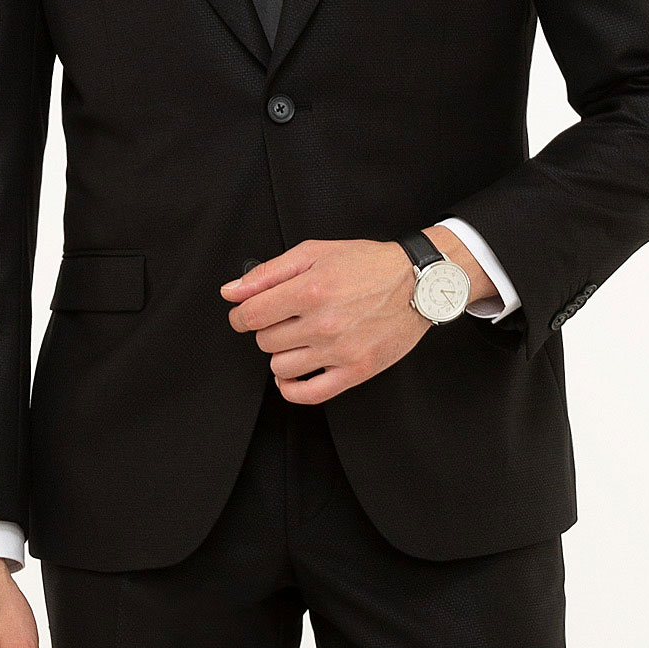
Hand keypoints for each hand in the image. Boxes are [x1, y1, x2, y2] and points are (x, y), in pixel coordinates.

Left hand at [220, 228, 494, 402]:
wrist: (418, 284)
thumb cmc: (368, 265)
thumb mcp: (315, 253)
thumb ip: (268, 273)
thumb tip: (230, 292)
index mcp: (310, 289)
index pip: (250, 315)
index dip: (241, 315)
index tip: (247, 314)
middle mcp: (323, 322)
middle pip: (265, 341)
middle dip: (269, 329)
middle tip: (287, 319)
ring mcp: (340, 351)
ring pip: (280, 367)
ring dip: (282, 355)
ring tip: (298, 340)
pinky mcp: (356, 371)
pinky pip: (308, 394)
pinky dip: (291, 389)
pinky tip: (293, 375)